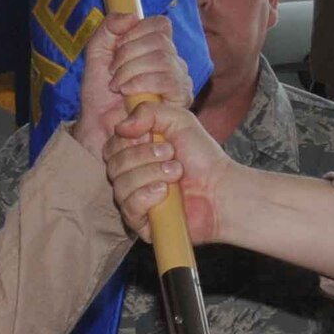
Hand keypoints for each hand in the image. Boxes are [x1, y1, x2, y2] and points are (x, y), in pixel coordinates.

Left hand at [71, 15, 193, 158]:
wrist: (99, 127)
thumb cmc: (100, 94)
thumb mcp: (96, 54)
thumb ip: (108, 29)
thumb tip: (132, 16)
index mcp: (157, 48)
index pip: (160, 25)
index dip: (135, 33)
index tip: (116, 50)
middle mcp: (173, 62)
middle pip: (160, 40)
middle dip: (127, 55)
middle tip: (113, 74)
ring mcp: (180, 80)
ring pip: (163, 58)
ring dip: (131, 71)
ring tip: (118, 87)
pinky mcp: (181, 99)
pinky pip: (168, 79)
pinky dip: (142, 82)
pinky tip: (128, 94)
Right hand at [105, 99, 235, 244]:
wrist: (221, 189)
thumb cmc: (202, 157)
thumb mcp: (179, 120)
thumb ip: (149, 111)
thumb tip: (121, 126)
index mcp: (136, 154)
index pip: (112, 146)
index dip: (128, 139)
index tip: (152, 136)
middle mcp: (131, 176)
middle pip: (113, 164)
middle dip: (144, 156)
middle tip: (171, 155)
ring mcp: (135, 200)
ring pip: (120, 185)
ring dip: (150, 174)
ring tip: (176, 173)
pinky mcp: (141, 222)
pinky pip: (128, 208)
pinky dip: (146, 196)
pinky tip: (165, 193)